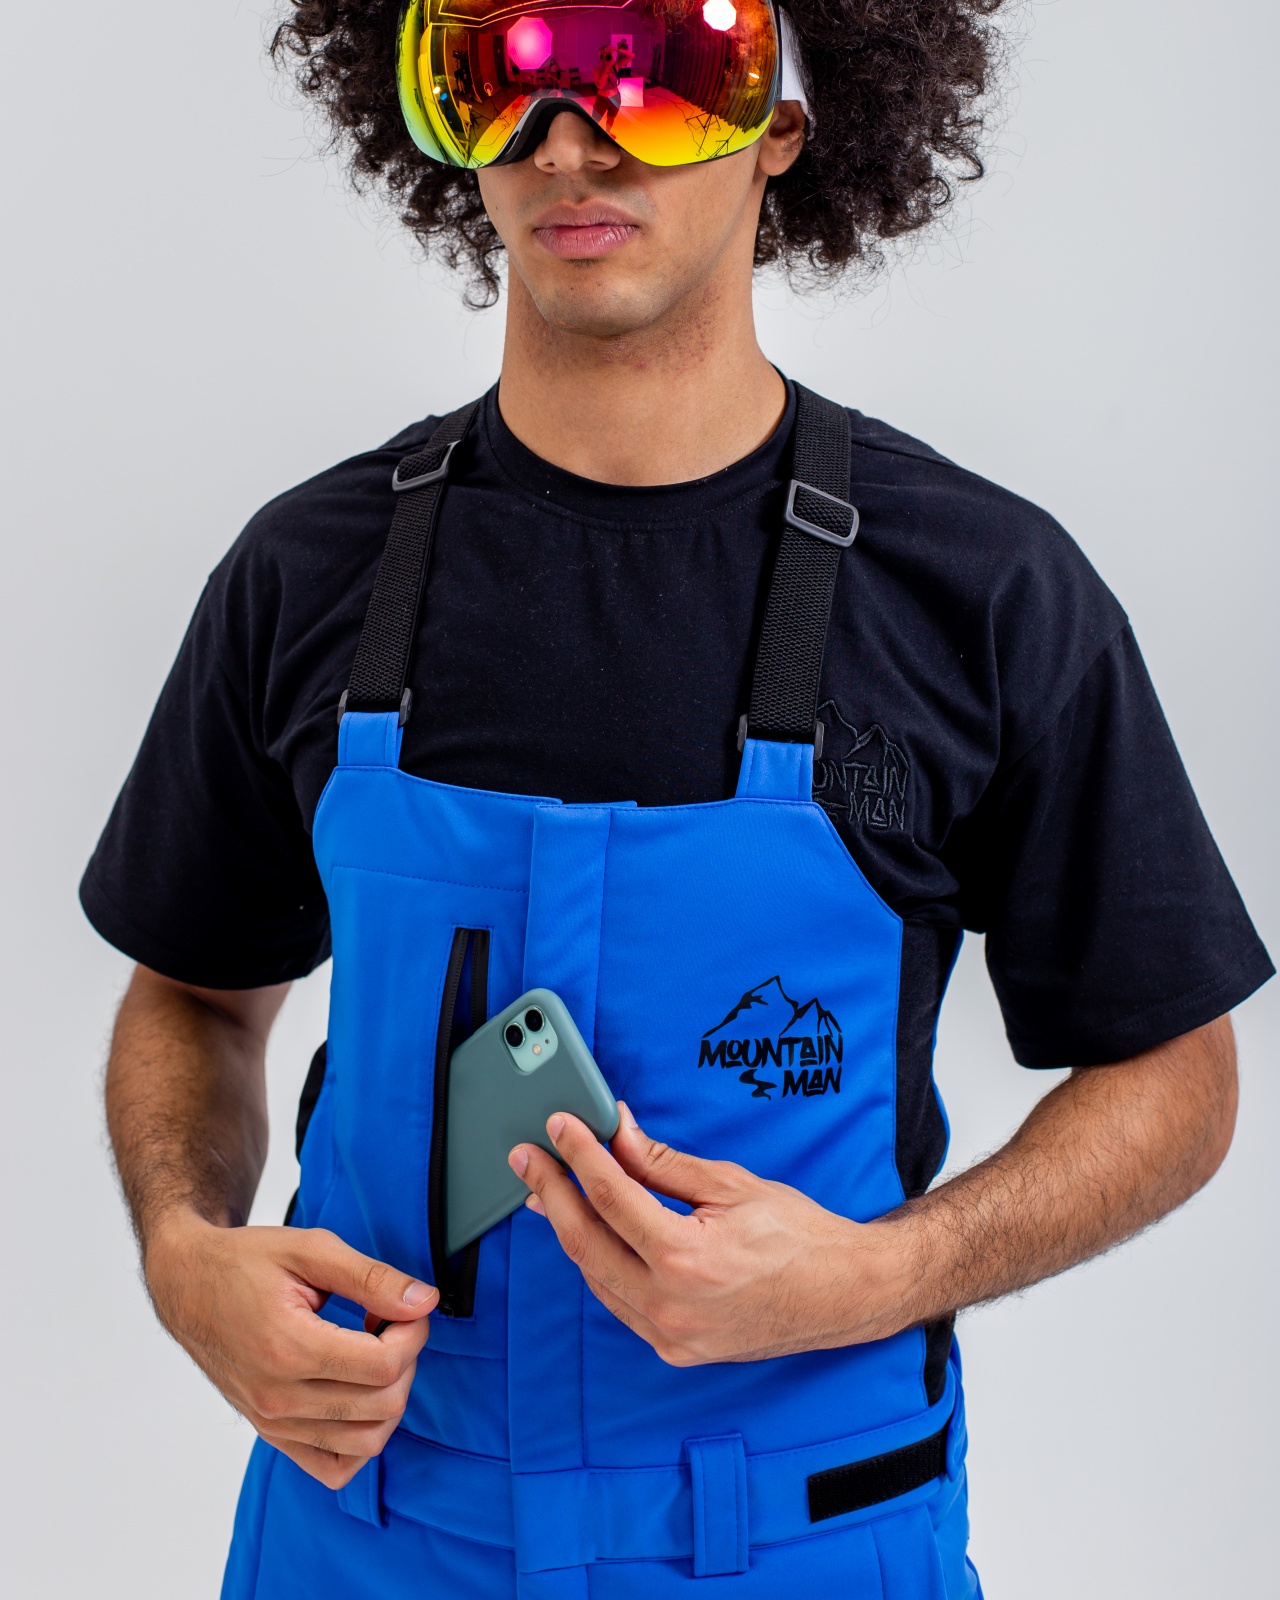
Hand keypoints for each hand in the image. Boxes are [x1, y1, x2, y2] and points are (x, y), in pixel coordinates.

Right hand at [145, 1212, 437, 1487]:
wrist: (188, 1286)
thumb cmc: (245, 1263)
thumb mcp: (311, 1250)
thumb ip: (372, 1278)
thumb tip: (425, 1301)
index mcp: (288, 1348)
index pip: (384, 1365)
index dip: (413, 1333)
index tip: (406, 1307)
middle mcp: (278, 1397)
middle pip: (383, 1404)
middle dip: (406, 1360)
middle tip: (391, 1324)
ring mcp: (272, 1423)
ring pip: (366, 1442)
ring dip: (389, 1398)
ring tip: (374, 1355)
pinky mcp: (271, 1434)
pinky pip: (333, 1467)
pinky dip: (360, 1439)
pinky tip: (358, 1393)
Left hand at [508, 1105, 910, 1364]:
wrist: (842, 1295)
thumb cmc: (798, 1236)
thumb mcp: (731, 1185)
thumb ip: (664, 1164)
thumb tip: (617, 1134)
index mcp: (686, 1258)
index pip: (611, 1197)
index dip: (578, 1156)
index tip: (558, 1127)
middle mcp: (670, 1305)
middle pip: (586, 1242)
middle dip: (551, 1193)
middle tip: (528, 1158)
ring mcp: (670, 1334)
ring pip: (595, 1276)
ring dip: (569, 1230)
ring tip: (548, 1190)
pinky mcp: (674, 1348)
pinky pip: (618, 1301)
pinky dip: (599, 1263)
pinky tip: (590, 1233)